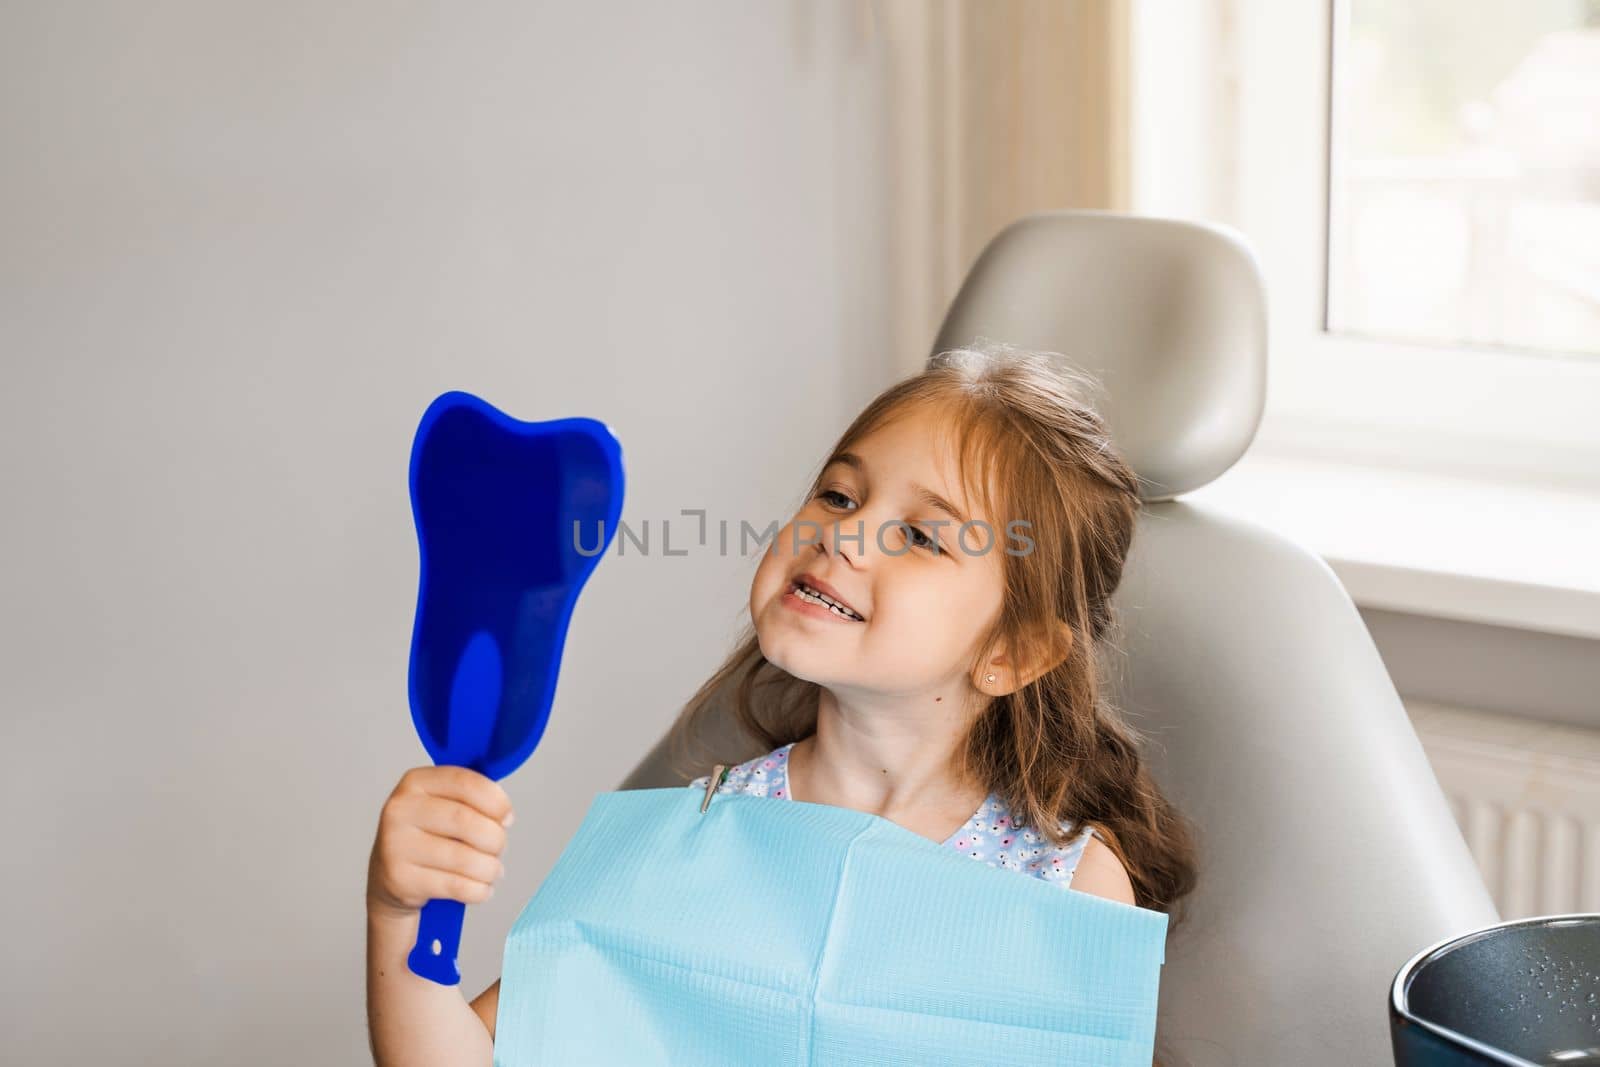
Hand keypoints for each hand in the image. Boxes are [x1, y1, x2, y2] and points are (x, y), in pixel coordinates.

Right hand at [367, 765, 513, 922]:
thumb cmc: (427, 835)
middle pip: (466, 821)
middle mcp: (401, 809)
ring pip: (464, 858)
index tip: (507, 818)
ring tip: (492, 870)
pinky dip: (478, 889)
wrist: (390, 876)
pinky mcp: (400, 879)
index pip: (465, 783)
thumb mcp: (443, 804)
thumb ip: (472, 798)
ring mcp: (396, 845)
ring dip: (490, 868)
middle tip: (499, 848)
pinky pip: (456, 886)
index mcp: (416, 782)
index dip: (496, 801)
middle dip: (495, 838)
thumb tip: (504, 814)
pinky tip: (481, 888)